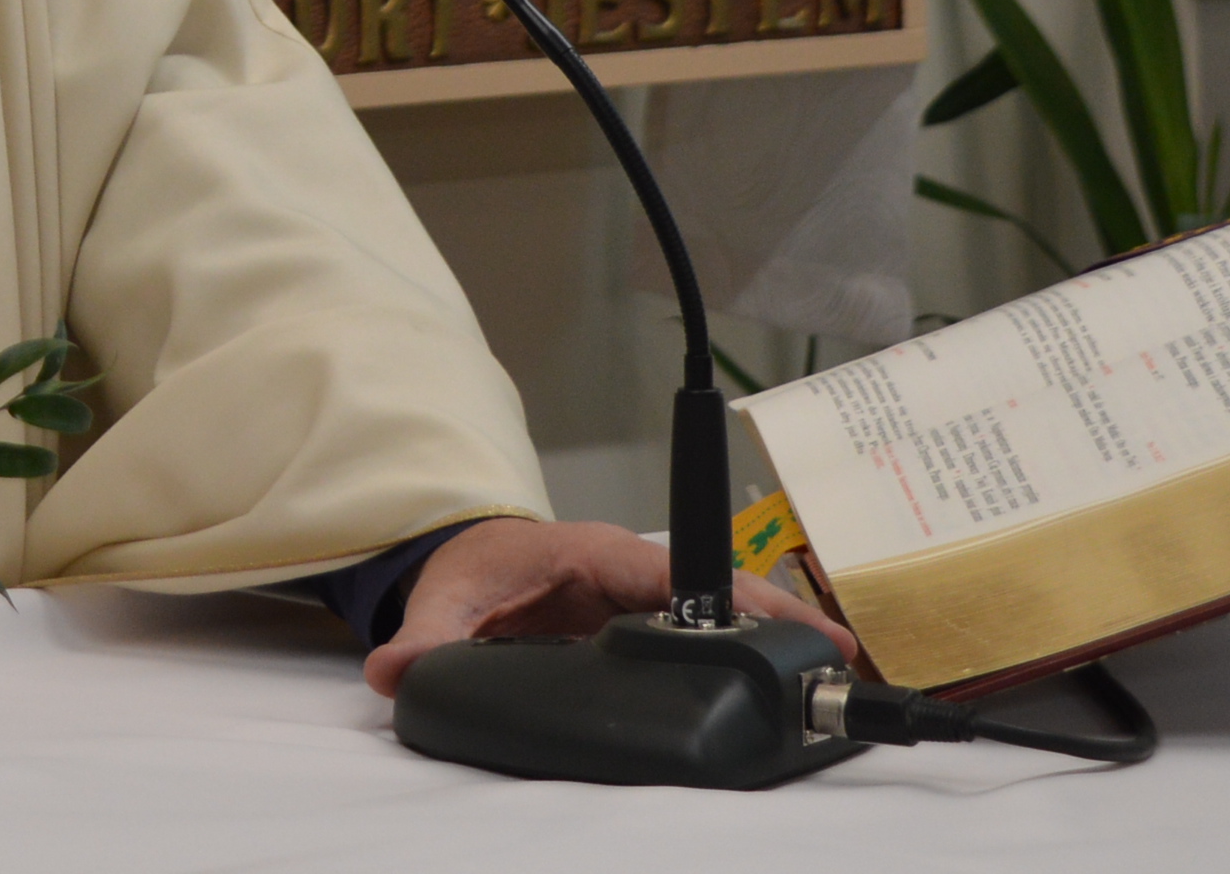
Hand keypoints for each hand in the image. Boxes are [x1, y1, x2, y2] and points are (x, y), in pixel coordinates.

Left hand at [356, 516, 856, 694]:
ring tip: (831, 667)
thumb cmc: (471, 567)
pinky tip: (784, 676)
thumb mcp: (444, 601)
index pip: (671, 569)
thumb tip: (395, 670)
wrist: (468, 555)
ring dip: (772, 632)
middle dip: (775, 616)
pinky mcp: (648, 616)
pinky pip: (706, 626)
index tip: (778, 617)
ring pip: (720, 606)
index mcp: (592, 553)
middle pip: (716, 587)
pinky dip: (748, 644)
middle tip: (834, 654)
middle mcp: (628, 568)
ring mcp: (644, 591)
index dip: (728, 592)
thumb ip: (424, 639)